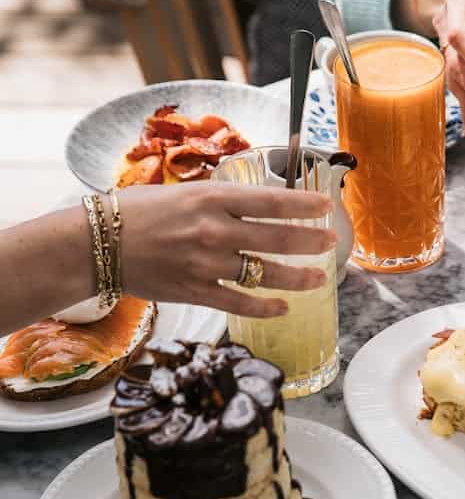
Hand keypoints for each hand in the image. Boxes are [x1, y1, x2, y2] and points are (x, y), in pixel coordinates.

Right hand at [118, 182, 335, 317]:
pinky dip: (265, 307)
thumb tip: (258, 204)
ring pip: (264, 273)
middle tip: (332, 241)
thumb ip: (220, 199)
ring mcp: (205, 264)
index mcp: (211, 198)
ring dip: (298, 277)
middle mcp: (213, 230)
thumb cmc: (137, 212)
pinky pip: (239, 302)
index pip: (270, 200)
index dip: (303, 204)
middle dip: (310, 241)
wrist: (97, 244)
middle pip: (276, 238)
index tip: (326, 205)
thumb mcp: (182, 192)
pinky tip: (284, 307)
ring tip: (320, 278)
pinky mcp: (195, 291)